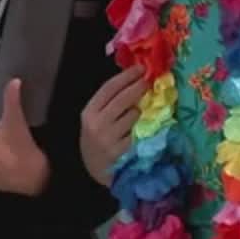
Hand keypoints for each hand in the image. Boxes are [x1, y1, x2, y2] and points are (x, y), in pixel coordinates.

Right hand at [81, 66, 144, 185]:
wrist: (95, 170)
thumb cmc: (98, 140)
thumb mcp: (95, 120)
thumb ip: (109, 104)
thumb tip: (133, 81)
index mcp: (89, 112)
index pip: (108, 88)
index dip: (126, 76)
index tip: (140, 68)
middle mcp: (97, 123)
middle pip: (122, 98)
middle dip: (138, 87)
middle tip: (150, 80)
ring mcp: (109, 138)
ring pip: (133, 115)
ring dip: (141, 111)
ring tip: (143, 111)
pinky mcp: (122, 151)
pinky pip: (139, 133)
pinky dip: (145, 128)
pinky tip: (146, 127)